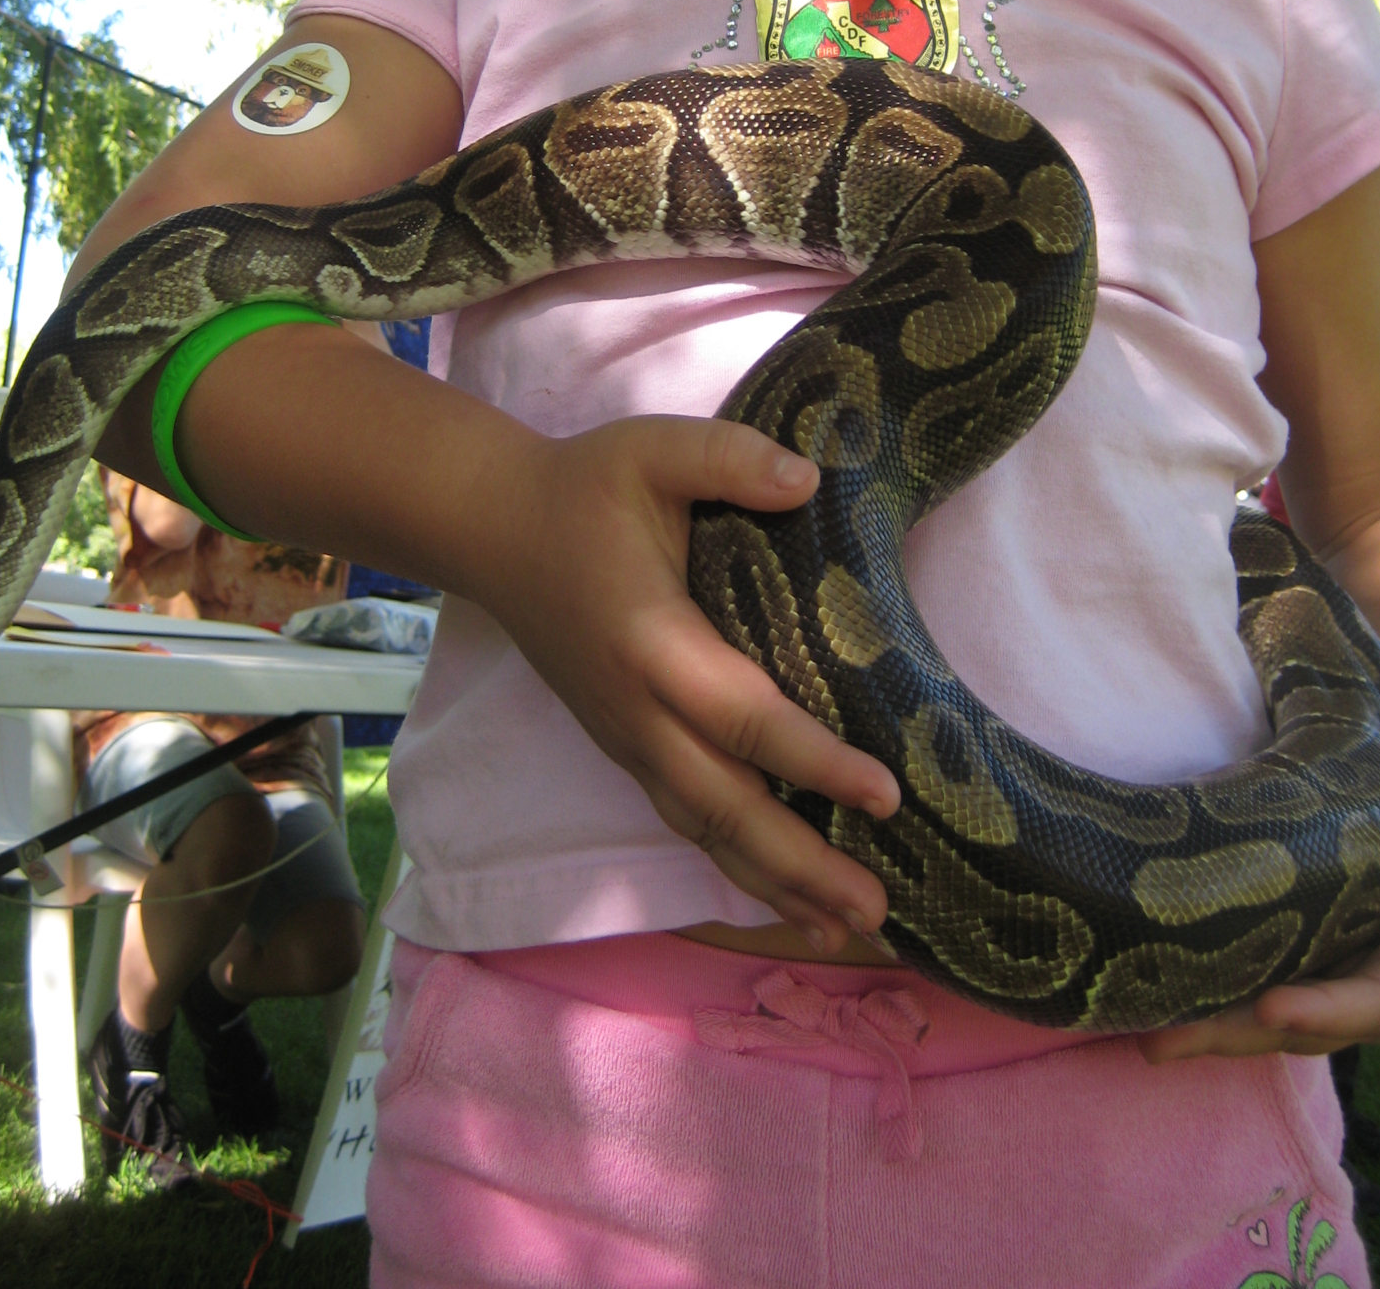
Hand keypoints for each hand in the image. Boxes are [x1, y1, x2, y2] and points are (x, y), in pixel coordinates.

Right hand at [474, 415, 899, 953]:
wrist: (494, 530)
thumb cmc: (583, 487)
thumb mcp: (651, 449)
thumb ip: (729, 460)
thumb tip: (810, 482)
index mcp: (651, 640)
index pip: (743, 715)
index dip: (814, 760)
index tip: (885, 794)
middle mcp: (635, 709)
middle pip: (725, 804)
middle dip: (801, 863)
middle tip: (879, 909)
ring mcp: (625, 738)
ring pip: (703, 827)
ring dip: (774, 883)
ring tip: (847, 929)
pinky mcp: (625, 748)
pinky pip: (686, 818)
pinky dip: (736, 865)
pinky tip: (786, 898)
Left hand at [1138, 766, 1379, 1062]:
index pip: (1379, 1001)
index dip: (1328, 1010)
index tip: (1272, 1007)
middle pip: (1307, 1027)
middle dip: (1236, 1034)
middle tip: (1162, 1041)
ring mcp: (1342, 989)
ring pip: (1276, 1019)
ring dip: (1213, 1028)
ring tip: (1146, 1035)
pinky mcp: (1314, 973)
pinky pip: (1264, 994)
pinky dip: (1219, 1004)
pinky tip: (1159, 1005)